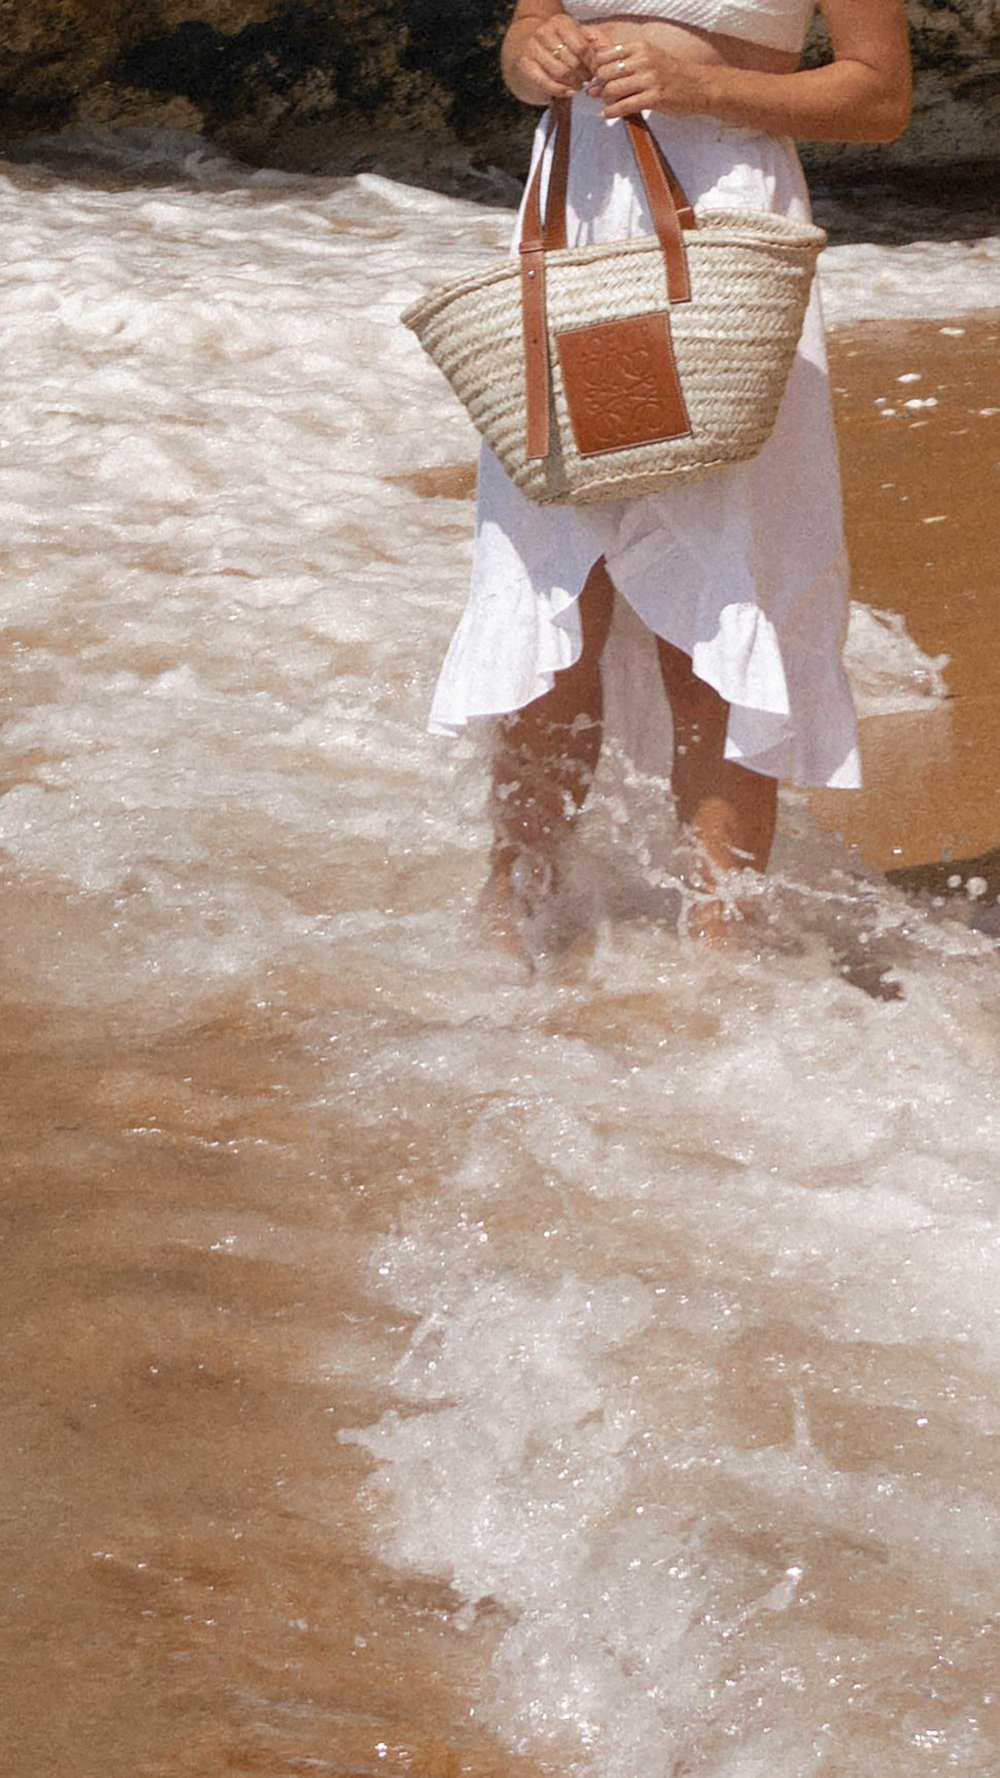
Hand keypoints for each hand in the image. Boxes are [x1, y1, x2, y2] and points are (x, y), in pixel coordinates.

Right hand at [514, 14, 602, 99]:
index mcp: (560, 22)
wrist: (527, 46)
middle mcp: (544, 32)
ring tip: (579, 86)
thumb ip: (594, 44)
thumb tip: (607, 58)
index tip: (597, 73)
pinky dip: (561, 90)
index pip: (582, 47)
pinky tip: (569, 92)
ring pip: (560, 72)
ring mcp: (532, 48)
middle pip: (572, 61)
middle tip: (587, 81)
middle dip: (583, 75)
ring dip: (573, 84)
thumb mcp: (577, 38)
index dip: (592, 64)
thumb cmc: (560, 45)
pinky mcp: (525, 65)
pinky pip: (546, 83)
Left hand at [588, 37, 710, 118]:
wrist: (699, 86)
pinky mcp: (654, 98)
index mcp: (640, 47)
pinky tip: (607, 114)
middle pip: (605, 73)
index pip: (605, 55)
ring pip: (611, 89)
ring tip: (607, 103)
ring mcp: (649, 79)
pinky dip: (611, 112)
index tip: (598, 78)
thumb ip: (626, 63)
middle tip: (600, 93)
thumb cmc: (671, 74)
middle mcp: (643, 60)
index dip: (597, 68)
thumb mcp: (650, 58)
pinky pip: (623, 106)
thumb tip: (596, 77)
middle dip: (599, 85)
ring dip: (604, 99)